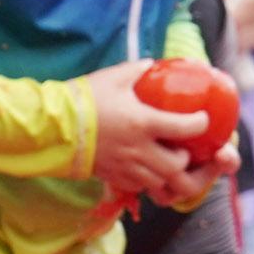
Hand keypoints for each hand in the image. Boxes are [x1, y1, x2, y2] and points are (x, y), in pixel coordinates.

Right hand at [88, 61, 221, 206]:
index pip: (187, 127)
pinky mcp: (113, 177)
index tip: (201, 119)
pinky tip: (147, 170)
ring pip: (161, 183)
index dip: (200, 123)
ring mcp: (126, 167)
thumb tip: (151, 65)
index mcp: (144, 122)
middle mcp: (139, 149)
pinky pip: (140, 188)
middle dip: (188, 160)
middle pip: (178, 166)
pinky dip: (150, 182)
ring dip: (170, 174)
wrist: (52, 127)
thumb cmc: (84, 99)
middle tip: (185, 150)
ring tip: (168, 162)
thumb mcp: (115, 77)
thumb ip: (138, 70)